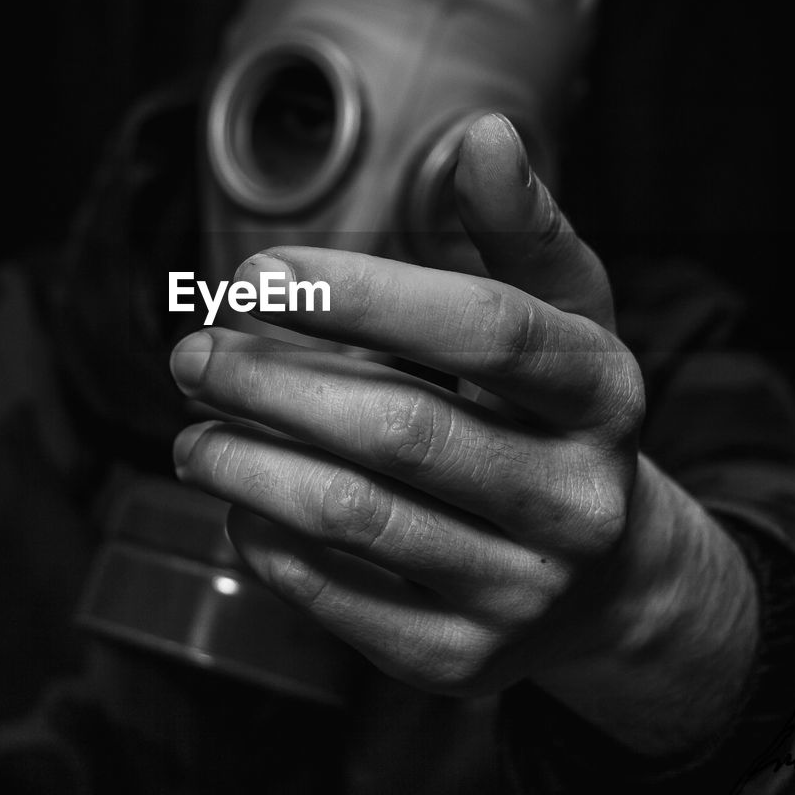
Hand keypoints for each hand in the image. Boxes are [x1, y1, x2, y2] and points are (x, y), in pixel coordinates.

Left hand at [169, 114, 757, 755]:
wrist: (603, 577)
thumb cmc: (553, 419)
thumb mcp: (561, 316)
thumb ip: (519, 227)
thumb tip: (486, 133)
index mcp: (604, 395)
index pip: (483, 331)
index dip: (361, 295)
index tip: (257, 275)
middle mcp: (579, 500)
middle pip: (402, 430)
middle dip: (272, 384)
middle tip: (192, 353)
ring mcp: (524, 592)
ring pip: (356, 517)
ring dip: (246, 465)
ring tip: (190, 431)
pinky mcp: (464, 661)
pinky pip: (337, 599)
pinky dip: (268, 542)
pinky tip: (239, 502)